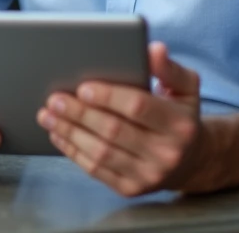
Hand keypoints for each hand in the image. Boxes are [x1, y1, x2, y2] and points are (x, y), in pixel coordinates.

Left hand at [37, 42, 204, 196]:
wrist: (190, 160)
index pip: (138, 106)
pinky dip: (73, 151)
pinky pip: (96, 170)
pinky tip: (58, 135)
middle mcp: (166, 153)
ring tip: (47, 115)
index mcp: (179, 124)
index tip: (83, 87)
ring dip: (69, 132)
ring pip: (100, 152)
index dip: (108, 97)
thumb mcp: (185, 88)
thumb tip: (153, 49)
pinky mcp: (131, 189)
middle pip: (113, 131)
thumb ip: (168, 68)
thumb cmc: (179, 115)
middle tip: (54, 98)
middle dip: (79, 113)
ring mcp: (148, 175)